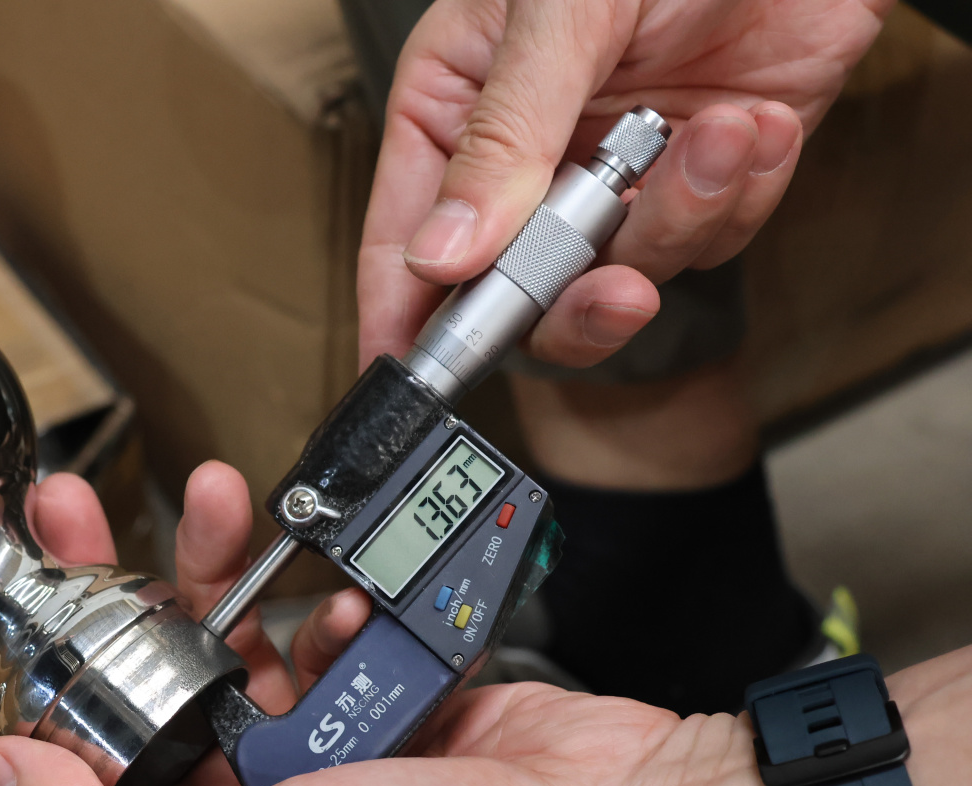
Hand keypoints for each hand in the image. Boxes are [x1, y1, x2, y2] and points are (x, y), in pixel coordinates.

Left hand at [0, 462, 971, 785]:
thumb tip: (0, 777)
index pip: (83, 766)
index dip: (51, 673)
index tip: (35, 587)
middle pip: (147, 685)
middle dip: (117, 590)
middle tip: (82, 511)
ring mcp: (314, 753)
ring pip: (232, 637)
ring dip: (225, 570)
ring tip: (227, 508)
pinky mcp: (376, 698)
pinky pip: (321, 623)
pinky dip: (326, 593)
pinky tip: (343, 592)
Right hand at [360, 0, 888, 369]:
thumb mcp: (560, 13)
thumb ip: (504, 138)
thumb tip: (443, 256)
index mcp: (458, 102)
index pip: (407, 232)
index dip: (403, 313)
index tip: (407, 376)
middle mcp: (528, 154)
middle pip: (513, 291)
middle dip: (572, 297)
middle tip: (615, 291)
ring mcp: (613, 174)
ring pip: (619, 277)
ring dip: (678, 220)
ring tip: (717, 137)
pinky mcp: (699, 179)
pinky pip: (707, 241)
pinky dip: (740, 194)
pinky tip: (754, 122)